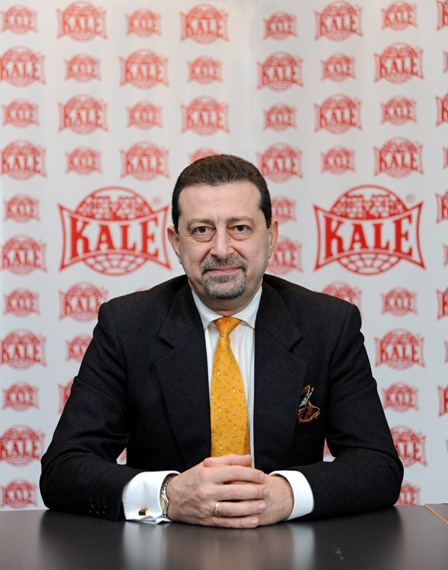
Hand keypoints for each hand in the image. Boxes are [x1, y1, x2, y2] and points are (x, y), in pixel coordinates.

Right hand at [166, 454, 292, 527]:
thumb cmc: (192, 479)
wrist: (172, 497)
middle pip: (236, 491)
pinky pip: (227, 522)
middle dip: (254, 491)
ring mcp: (207, 507)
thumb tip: (248, 459)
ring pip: (233, 509)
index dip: (250, 474)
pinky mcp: (207, 520)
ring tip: (262, 505)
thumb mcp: (207, 465)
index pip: (233, 472)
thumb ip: (229, 460)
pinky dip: (242, 522)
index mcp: (207, 475)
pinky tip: (253, 520)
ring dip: (251, 508)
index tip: (261, 475)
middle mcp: (207, 491)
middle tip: (266, 490)